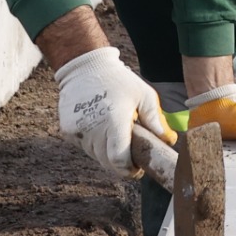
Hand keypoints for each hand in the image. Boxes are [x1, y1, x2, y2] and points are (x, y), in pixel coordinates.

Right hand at [53, 47, 174, 177]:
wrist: (84, 66)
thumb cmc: (118, 79)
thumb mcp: (143, 94)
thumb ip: (155, 119)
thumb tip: (168, 140)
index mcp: (114, 121)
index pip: (118, 159)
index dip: (129, 169)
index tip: (137, 168)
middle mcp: (93, 129)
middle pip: (107, 162)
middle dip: (120, 163)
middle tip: (130, 155)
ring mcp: (77, 131)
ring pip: (95, 155)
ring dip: (106, 153)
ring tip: (115, 135)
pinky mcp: (67, 130)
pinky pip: (84, 146)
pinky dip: (94, 144)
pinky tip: (100, 128)